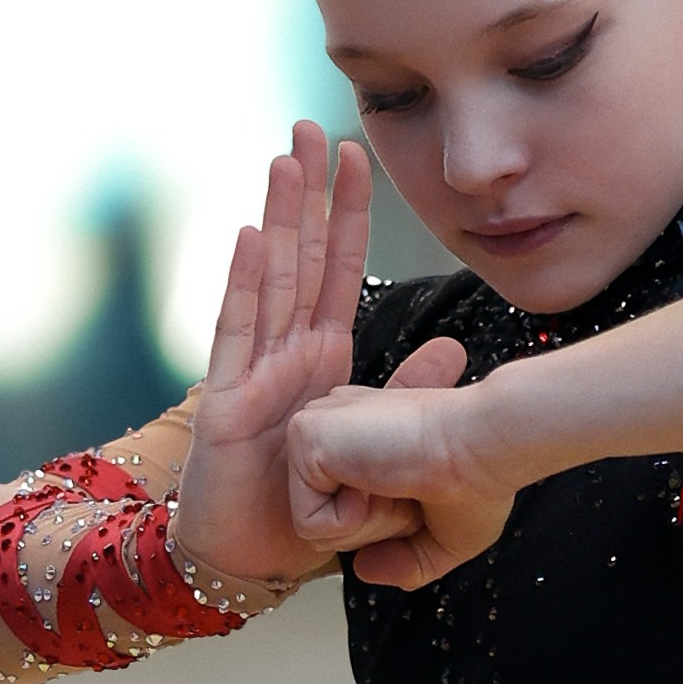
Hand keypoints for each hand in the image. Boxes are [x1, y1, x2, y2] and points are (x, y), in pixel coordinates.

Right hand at [174, 122, 373, 583]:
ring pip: (269, 275)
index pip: (339, 268)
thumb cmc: (303, 504)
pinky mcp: (227, 398)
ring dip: (278, 216)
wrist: (250, 558)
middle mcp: (286, 350)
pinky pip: (237, 330)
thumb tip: (455, 350)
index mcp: (323, 356)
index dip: (348, 212)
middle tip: (310, 125)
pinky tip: (248, 234)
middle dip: (307, 191)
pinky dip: (242, 280)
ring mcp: (253, 368)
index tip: (356, 155)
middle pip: (300, 254)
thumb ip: (407, 392)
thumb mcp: (374, 441)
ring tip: (284, 159)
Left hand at [286, 337, 517, 589]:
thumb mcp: (444, 536)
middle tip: (412, 488)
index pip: (345, 502)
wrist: (486, 446)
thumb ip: (403, 559)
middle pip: (328, 518)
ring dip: (369, 525)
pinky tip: (380, 482)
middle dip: (378, 525)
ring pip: (315, 525)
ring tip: (399, 482)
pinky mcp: (305, 436)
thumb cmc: (479, 478)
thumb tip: (363, 569)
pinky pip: (309, 524)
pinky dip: (353, 522)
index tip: (424, 486)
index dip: (390, 518)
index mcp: (364, 430)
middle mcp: (337, 422)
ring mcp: (318, 427)